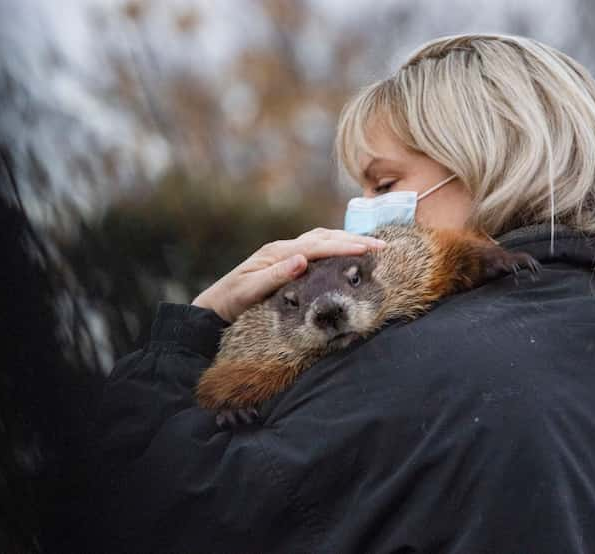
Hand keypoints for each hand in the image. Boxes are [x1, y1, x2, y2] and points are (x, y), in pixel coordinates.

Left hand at [192, 228, 385, 322]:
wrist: (212, 308)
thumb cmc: (231, 303)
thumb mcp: (250, 292)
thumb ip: (276, 276)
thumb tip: (303, 259)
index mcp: (277, 254)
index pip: (318, 246)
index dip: (345, 246)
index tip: (369, 249)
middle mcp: (283, 249)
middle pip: (324, 236)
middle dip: (354, 239)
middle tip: (382, 246)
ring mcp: (284, 254)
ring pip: (322, 238)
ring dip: (347, 239)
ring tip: (370, 246)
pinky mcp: (286, 262)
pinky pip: (317, 248)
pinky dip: (336, 246)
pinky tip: (346, 252)